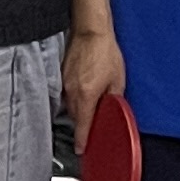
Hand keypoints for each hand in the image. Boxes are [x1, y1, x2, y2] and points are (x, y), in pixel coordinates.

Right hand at [63, 27, 123, 144]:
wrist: (91, 31)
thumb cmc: (106, 52)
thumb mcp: (117, 79)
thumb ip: (113, 98)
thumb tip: (111, 109)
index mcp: (87, 96)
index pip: (82, 125)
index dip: (82, 140)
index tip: (81, 149)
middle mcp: (72, 92)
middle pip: (75, 117)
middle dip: (83, 122)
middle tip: (92, 124)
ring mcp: (64, 83)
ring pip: (70, 105)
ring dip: (79, 108)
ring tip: (90, 101)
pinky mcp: (61, 75)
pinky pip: (66, 93)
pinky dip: (74, 96)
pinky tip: (84, 87)